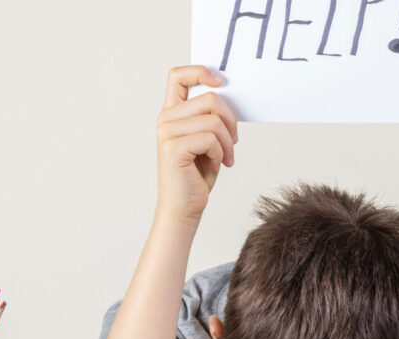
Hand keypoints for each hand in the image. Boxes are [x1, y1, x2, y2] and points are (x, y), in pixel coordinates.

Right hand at [154, 66, 238, 222]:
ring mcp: (166, 132)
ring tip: (226, 156)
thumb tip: (226, 94)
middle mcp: (165, 119)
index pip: (178, 76)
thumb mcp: (205, 139)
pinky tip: (216, 164)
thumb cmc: (196, 174)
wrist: (184, 207)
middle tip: (234, 140)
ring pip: (213, 120)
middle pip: (210, 98)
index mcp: (172, 113)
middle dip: (230, 120)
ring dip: (227, 141)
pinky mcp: (172, 147)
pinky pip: (210, 138)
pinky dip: (220, 152)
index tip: (221, 82)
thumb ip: (209, 116)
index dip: (200, 71)